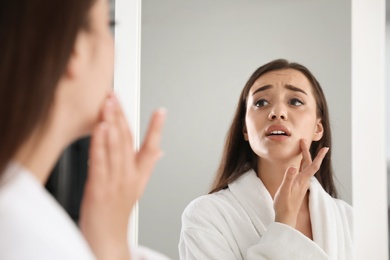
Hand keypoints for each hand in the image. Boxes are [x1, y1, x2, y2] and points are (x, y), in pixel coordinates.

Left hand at [79, 94, 165, 259]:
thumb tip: (159, 150)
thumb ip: (147, 165)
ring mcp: (115, 183)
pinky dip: (100, 144)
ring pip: (115, 148)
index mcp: (139, 176)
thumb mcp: (136, 188)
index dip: (157, 129)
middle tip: (117, 97)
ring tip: (109, 105)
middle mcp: (130, 177)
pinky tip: (99, 129)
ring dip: (111, 124)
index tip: (161, 111)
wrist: (107, 239)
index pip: (151, 148)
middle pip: (128, 142)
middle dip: (123, 116)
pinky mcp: (98, 189)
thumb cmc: (117, 213)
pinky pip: (99, 162)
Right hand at [273, 139, 327, 227]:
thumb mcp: (284, 191)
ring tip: (302, 149)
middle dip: (307, 152)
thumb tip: (293, 166)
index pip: (313, 166)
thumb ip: (288, 178)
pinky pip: (301, 172)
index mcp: (301, 181)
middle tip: (303, 141)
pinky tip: (298, 164)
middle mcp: (303, 182)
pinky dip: (301, 164)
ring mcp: (301, 184)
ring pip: (305, 168)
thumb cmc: (283, 205)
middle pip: (308, 164)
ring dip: (305, 157)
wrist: (286, 217)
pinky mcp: (297, 187)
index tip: (325, 148)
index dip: (319, 156)